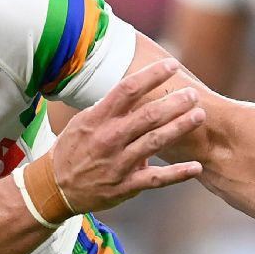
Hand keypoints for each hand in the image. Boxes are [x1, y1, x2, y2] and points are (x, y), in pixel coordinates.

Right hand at [51, 58, 205, 212]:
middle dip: (174, 102)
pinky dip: (178, 174)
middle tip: (193, 93)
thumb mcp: (83, 122)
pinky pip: (156, 179)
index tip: (172, 65)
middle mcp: (109, 138)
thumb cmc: (73, 149)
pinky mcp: (126, 186)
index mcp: (98, 119)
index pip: (128, 89)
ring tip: (199, 115)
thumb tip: (136, 88)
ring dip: (180, 128)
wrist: (55, 188)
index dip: (152, 75)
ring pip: (155, 142)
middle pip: (148, 115)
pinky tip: (197, 167)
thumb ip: (111, 108)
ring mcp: (118, 163)